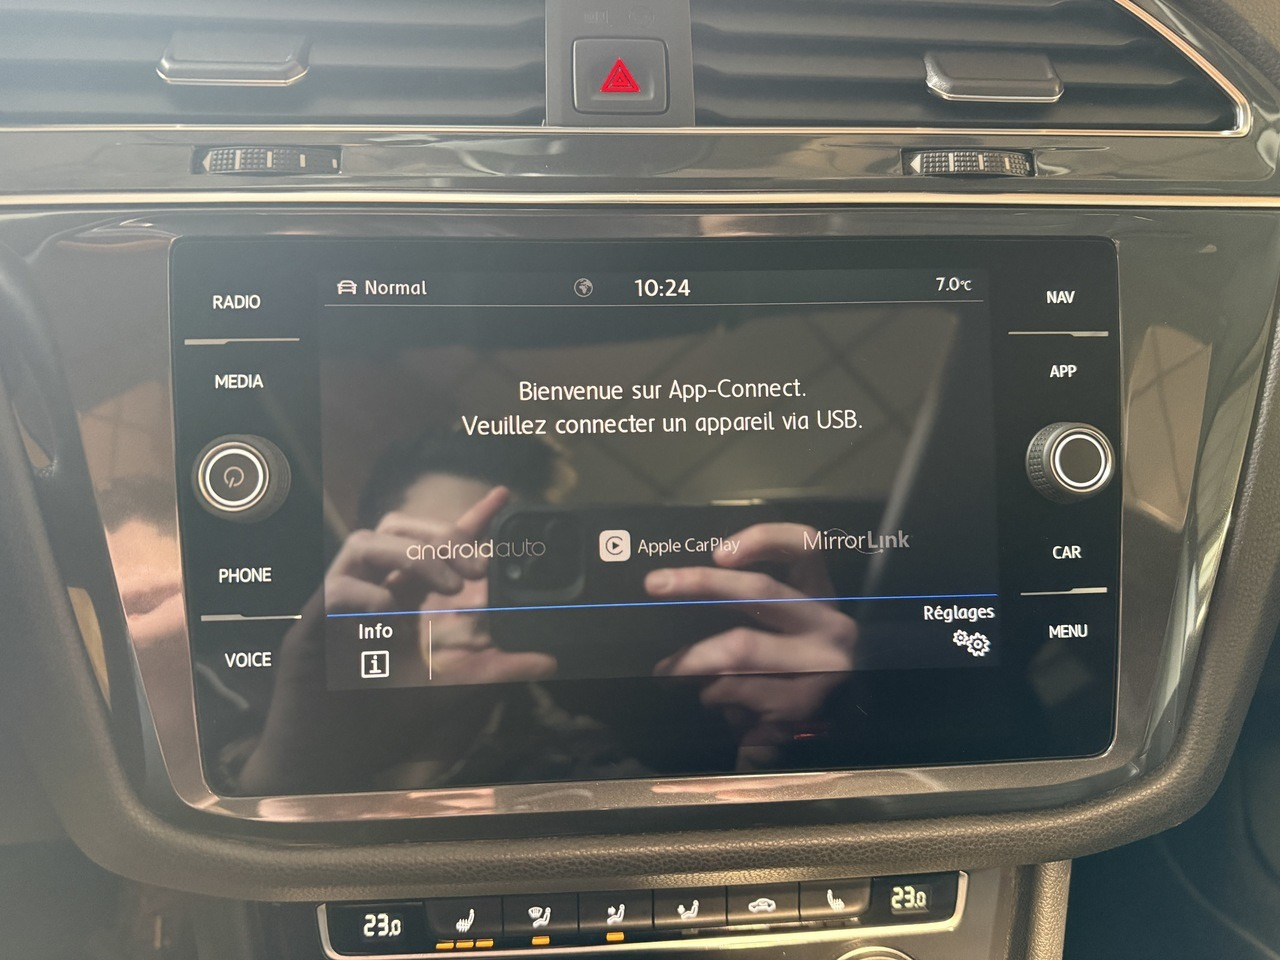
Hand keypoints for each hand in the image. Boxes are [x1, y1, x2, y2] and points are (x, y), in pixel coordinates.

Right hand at [239, 485, 552, 793]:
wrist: (331, 760)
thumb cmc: (384, 718)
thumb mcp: (453, 688)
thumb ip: (497, 668)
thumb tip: (550, 658)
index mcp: (404, 597)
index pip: (435, 544)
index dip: (467, 519)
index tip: (502, 498)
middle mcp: (373, 590)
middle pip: (398, 528)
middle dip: (441, 535)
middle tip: (478, 567)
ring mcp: (341, 604)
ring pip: (365, 542)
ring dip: (411, 554)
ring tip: (447, 585)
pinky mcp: (313, 626)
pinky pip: (335, 588)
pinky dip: (365, 591)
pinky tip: (391, 614)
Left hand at [645, 523, 855, 767]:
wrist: (839, 729)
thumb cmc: (793, 670)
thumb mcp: (786, 631)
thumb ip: (750, 607)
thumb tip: (684, 586)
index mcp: (821, 597)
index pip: (806, 547)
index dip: (764, 539)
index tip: (719, 552)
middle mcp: (829, 626)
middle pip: (760, 591)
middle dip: (700, 582)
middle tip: (655, 584)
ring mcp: (821, 666)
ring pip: (739, 647)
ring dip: (690, 660)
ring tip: (666, 672)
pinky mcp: (803, 706)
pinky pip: (737, 690)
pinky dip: (712, 694)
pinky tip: (710, 701)